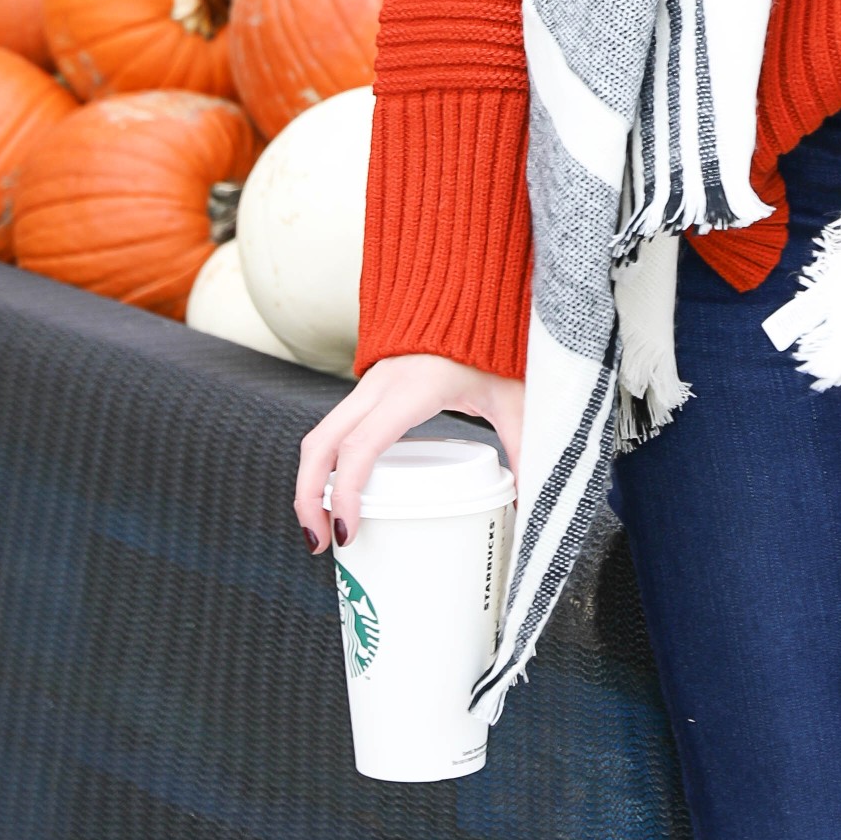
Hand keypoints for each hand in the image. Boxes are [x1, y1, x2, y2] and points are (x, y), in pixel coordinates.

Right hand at [294, 352, 525, 553]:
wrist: (469, 294)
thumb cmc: (491, 344)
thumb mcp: (512, 397)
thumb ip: (523, 445)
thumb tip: (532, 502)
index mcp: (413, 389)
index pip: (362, 444)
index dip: (346, 491)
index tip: (347, 532)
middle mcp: (379, 386)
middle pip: (322, 444)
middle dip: (309, 498)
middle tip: (320, 545)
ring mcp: (367, 385)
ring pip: (317, 436)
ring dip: (308, 484)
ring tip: (321, 531)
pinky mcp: (364, 389)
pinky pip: (329, 428)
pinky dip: (321, 465)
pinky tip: (332, 498)